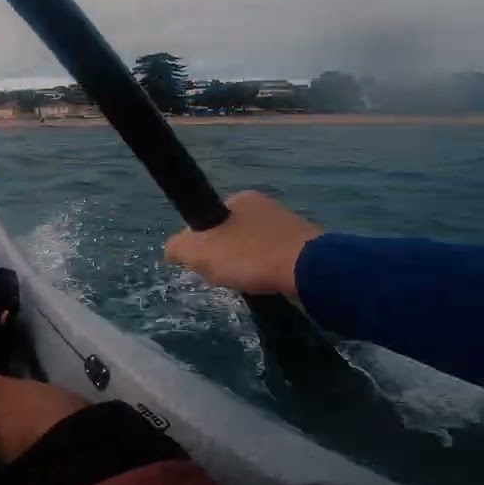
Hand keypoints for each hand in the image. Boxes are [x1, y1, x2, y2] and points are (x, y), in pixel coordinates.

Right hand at [164, 191, 321, 296]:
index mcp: (241, 198)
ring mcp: (288, 226)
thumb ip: (178, 247)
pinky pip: (275, 262)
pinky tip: (269, 286)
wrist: (310, 271)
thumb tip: (173, 249)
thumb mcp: (199, 251)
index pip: (209, 221)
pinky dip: (268, 274)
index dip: (202, 244)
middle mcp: (265, 206)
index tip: (206, 264)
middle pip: (231, 236)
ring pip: (254, 250)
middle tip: (227, 277)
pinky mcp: (306, 248)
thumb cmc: (250, 255)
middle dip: (226, 257)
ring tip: (250, 284)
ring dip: (248, 267)